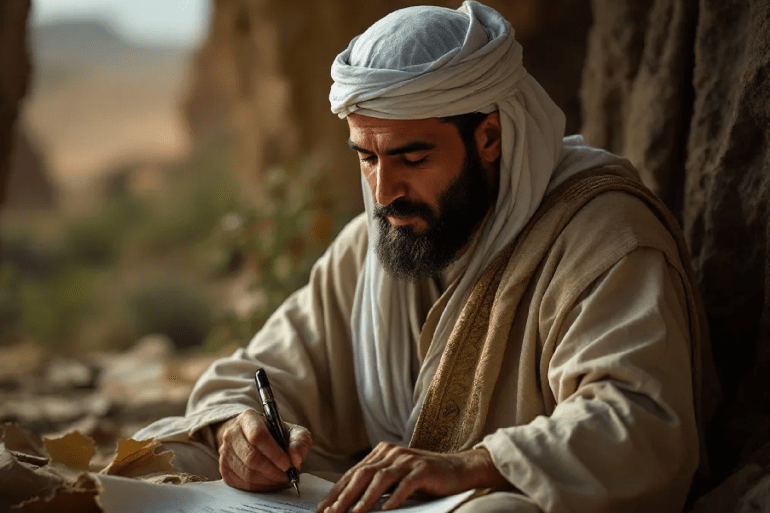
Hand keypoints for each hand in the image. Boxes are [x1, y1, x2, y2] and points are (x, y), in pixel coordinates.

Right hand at [215, 409, 311, 491]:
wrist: (254, 438)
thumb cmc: (276, 434)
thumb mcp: (292, 432)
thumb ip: (299, 442)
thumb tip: (296, 460)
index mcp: (248, 418)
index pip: (257, 436)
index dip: (274, 453)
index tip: (288, 464)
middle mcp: (232, 433)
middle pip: (251, 458)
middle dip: (273, 471)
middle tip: (287, 476)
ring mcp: (225, 452)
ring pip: (246, 473)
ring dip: (267, 481)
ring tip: (281, 480)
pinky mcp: (224, 469)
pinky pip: (242, 484)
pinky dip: (259, 487)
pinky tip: (270, 483)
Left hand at [316, 443, 510, 512]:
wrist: (459, 469)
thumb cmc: (425, 478)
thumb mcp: (396, 478)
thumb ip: (376, 483)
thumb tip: (350, 502)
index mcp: (382, 452)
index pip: (354, 473)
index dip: (337, 491)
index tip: (323, 508)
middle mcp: (392, 453)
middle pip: (363, 474)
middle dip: (344, 496)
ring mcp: (408, 460)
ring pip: (380, 478)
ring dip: (365, 498)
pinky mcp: (423, 469)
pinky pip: (406, 484)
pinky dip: (395, 497)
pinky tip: (387, 509)